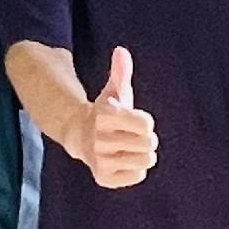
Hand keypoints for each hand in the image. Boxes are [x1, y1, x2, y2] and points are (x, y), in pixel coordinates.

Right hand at [70, 46, 156, 189]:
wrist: (80, 135)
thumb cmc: (105, 112)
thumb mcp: (113, 91)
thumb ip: (120, 72)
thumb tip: (121, 51)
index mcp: (104, 115)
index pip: (146, 123)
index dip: (144, 121)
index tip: (132, 119)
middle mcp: (99, 139)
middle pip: (149, 143)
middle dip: (146, 138)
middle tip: (133, 136)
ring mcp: (100, 160)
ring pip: (146, 160)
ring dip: (143, 154)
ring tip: (130, 149)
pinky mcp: (104, 178)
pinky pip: (139, 176)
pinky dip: (136, 169)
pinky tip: (123, 161)